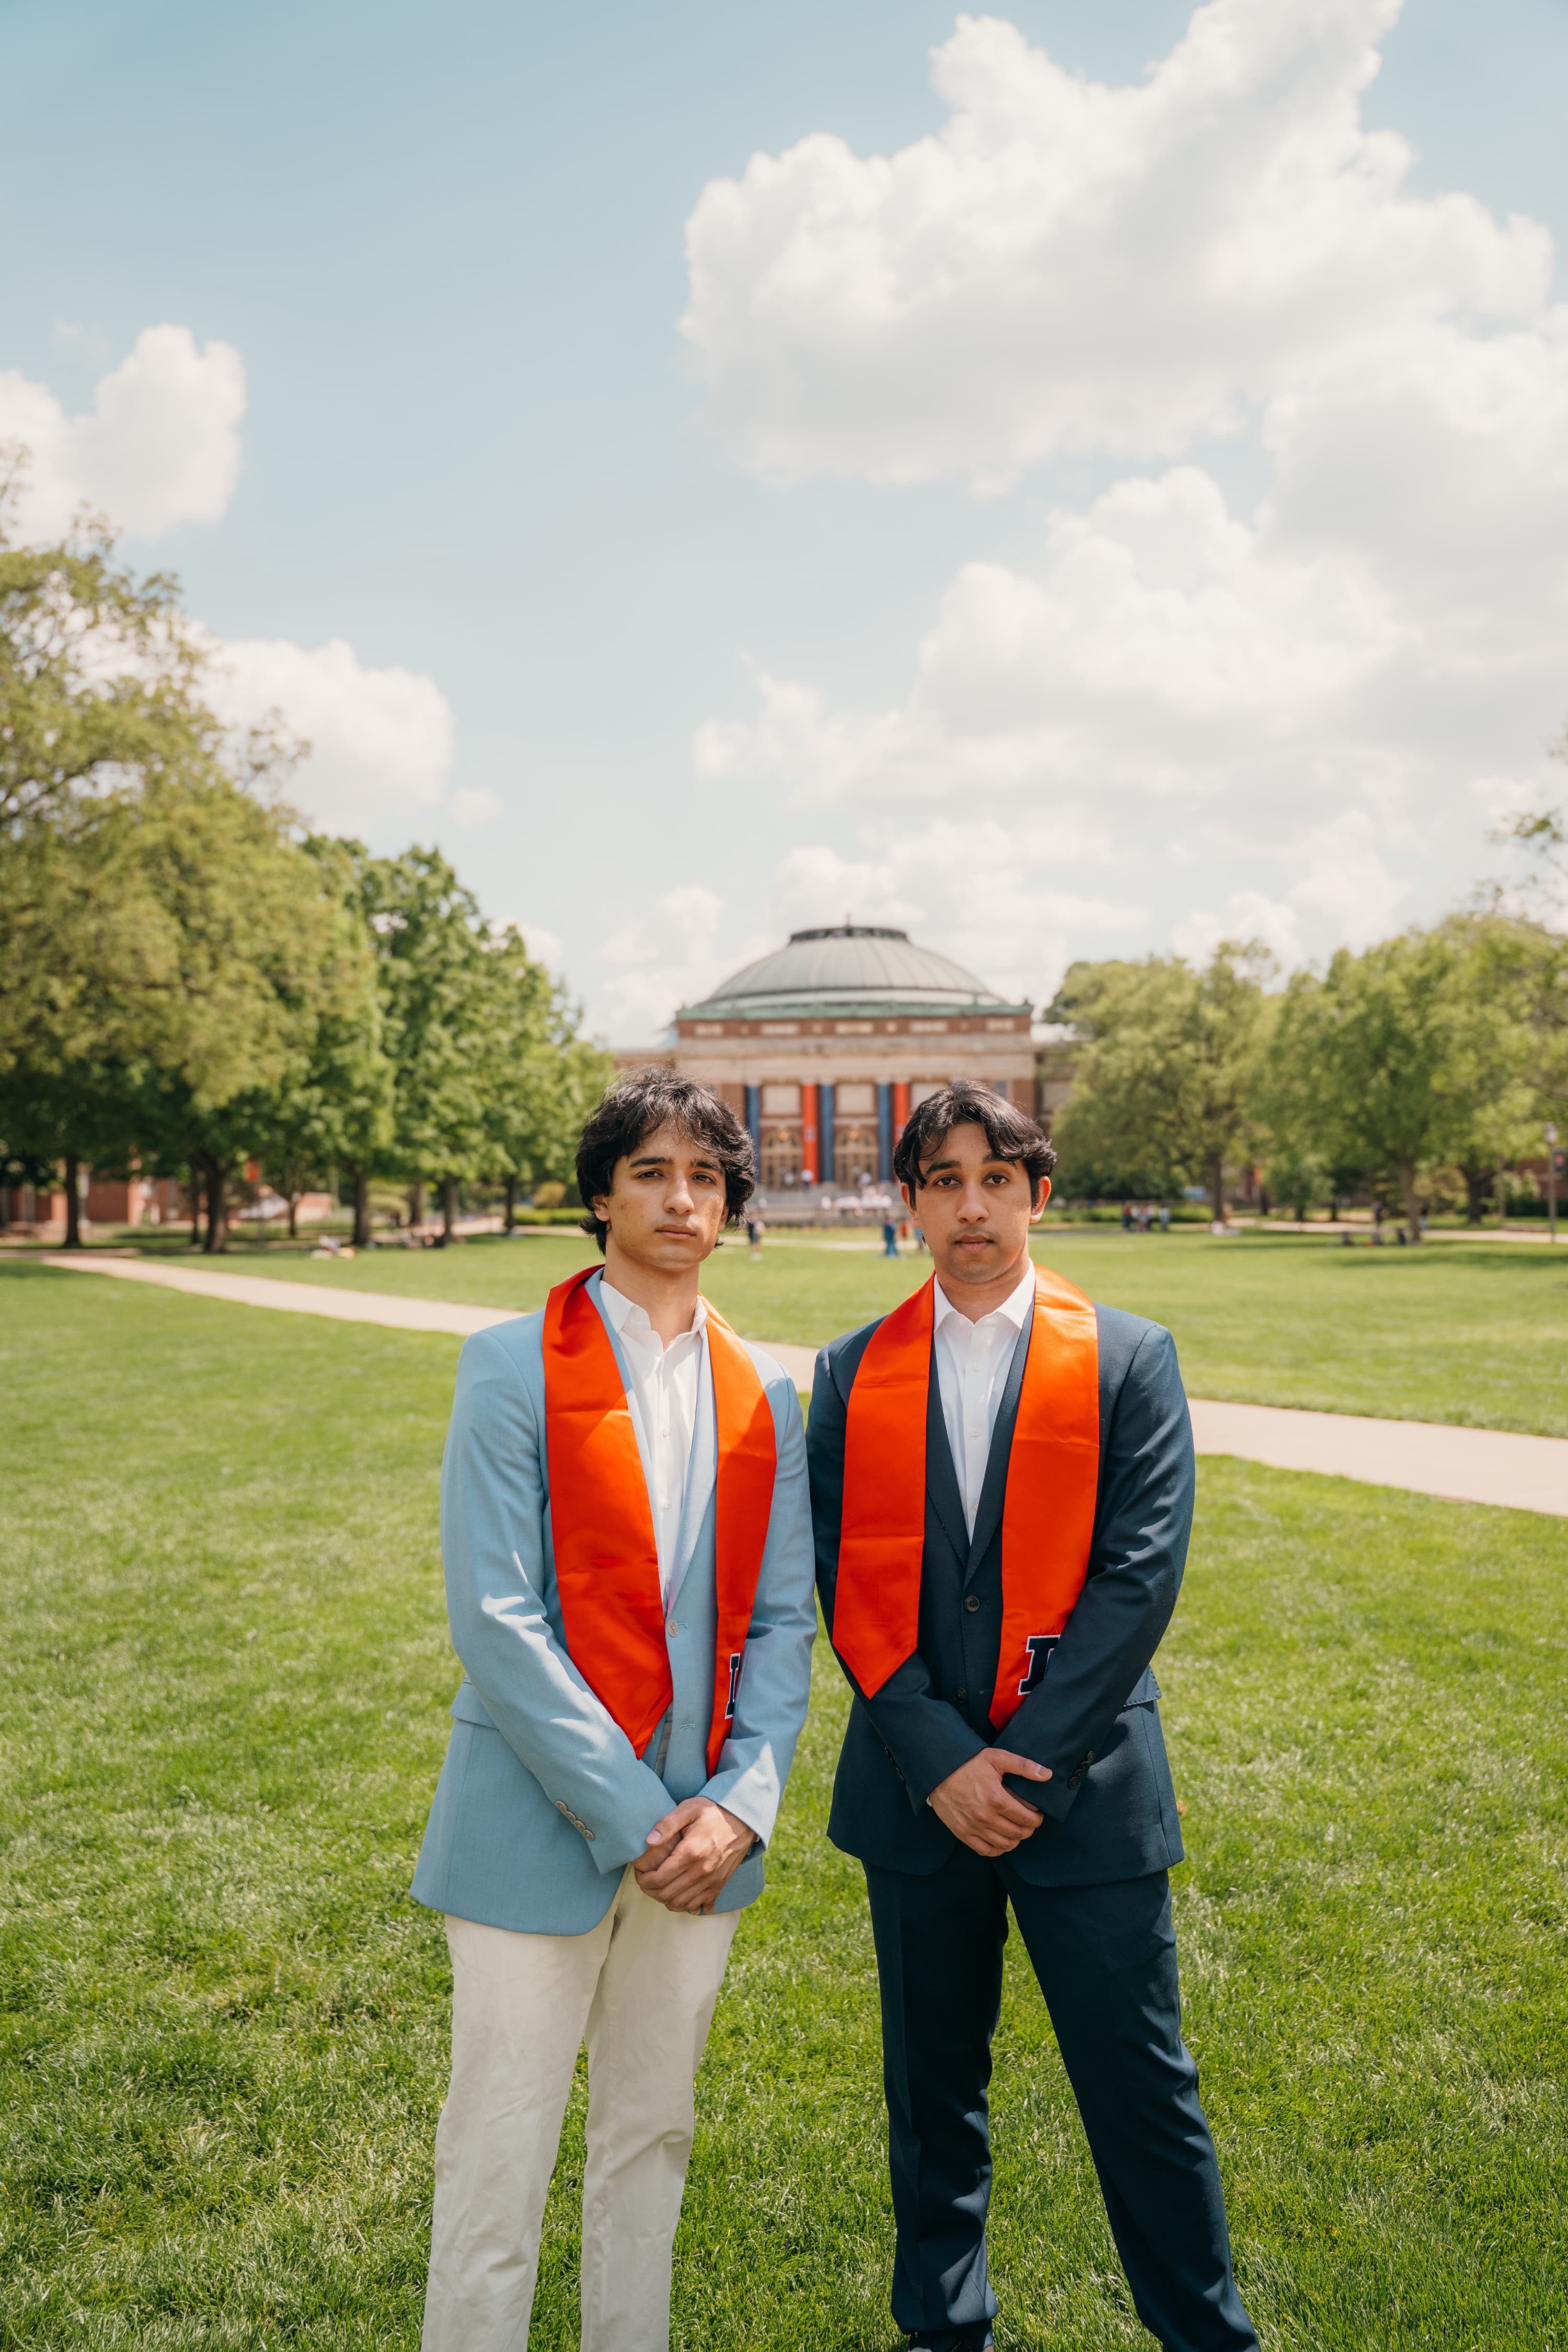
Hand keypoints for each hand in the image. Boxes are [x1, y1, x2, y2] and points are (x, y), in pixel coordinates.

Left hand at [633, 1797, 754, 1914]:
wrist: (743, 1819)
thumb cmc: (713, 1812)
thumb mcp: (689, 1809)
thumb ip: (667, 1824)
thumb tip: (648, 1841)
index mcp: (691, 1852)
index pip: (659, 1879)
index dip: (643, 1879)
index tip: (639, 1872)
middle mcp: (702, 1871)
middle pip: (667, 1895)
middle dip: (650, 1891)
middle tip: (645, 1880)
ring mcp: (712, 1881)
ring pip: (681, 1904)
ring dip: (665, 1900)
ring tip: (658, 1887)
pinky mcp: (720, 1884)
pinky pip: (699, 1905)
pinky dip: (686, 1906)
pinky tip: (679, 1896)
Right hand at [928, 1748, 1050, 1856]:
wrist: (938, 1770)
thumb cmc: (969, 1763)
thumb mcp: (997, 1758)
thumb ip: (1023, 1766)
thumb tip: (1047, 1775)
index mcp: (996, 1799)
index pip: (1026, 1818)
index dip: (1037, 1819)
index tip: (1037, 1815)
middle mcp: (985, 1817)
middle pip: (1017, 1833)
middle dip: (1028, 1829)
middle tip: (1029, 1822)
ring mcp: (973, 1827)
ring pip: (1004, 1844)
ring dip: (1016, 1840)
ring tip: (1017, 1831)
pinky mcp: (962, 1833)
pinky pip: (985, 1850)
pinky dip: (998, 1849)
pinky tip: (1002, 1841)